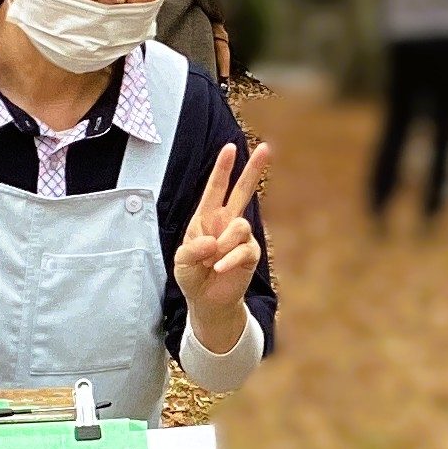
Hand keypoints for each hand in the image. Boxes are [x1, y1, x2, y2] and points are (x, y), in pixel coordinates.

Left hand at [173, 140, 271, 350]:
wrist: (206, 301)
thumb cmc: (193, 275)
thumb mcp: (182, 260)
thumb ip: (193, 249)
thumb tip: (214, 242)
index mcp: (207, 217)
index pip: (216, 188)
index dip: (223, 168)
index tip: (230, 147)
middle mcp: (226, 223)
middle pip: (243, 191)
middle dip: (253, 169)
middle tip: (265, 147)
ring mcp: (240, 238)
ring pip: (241, 226)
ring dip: (224, 244)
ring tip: (212, 261)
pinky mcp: (250, 255)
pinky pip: (245, 250)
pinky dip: (229, 260)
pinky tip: (219, 269)